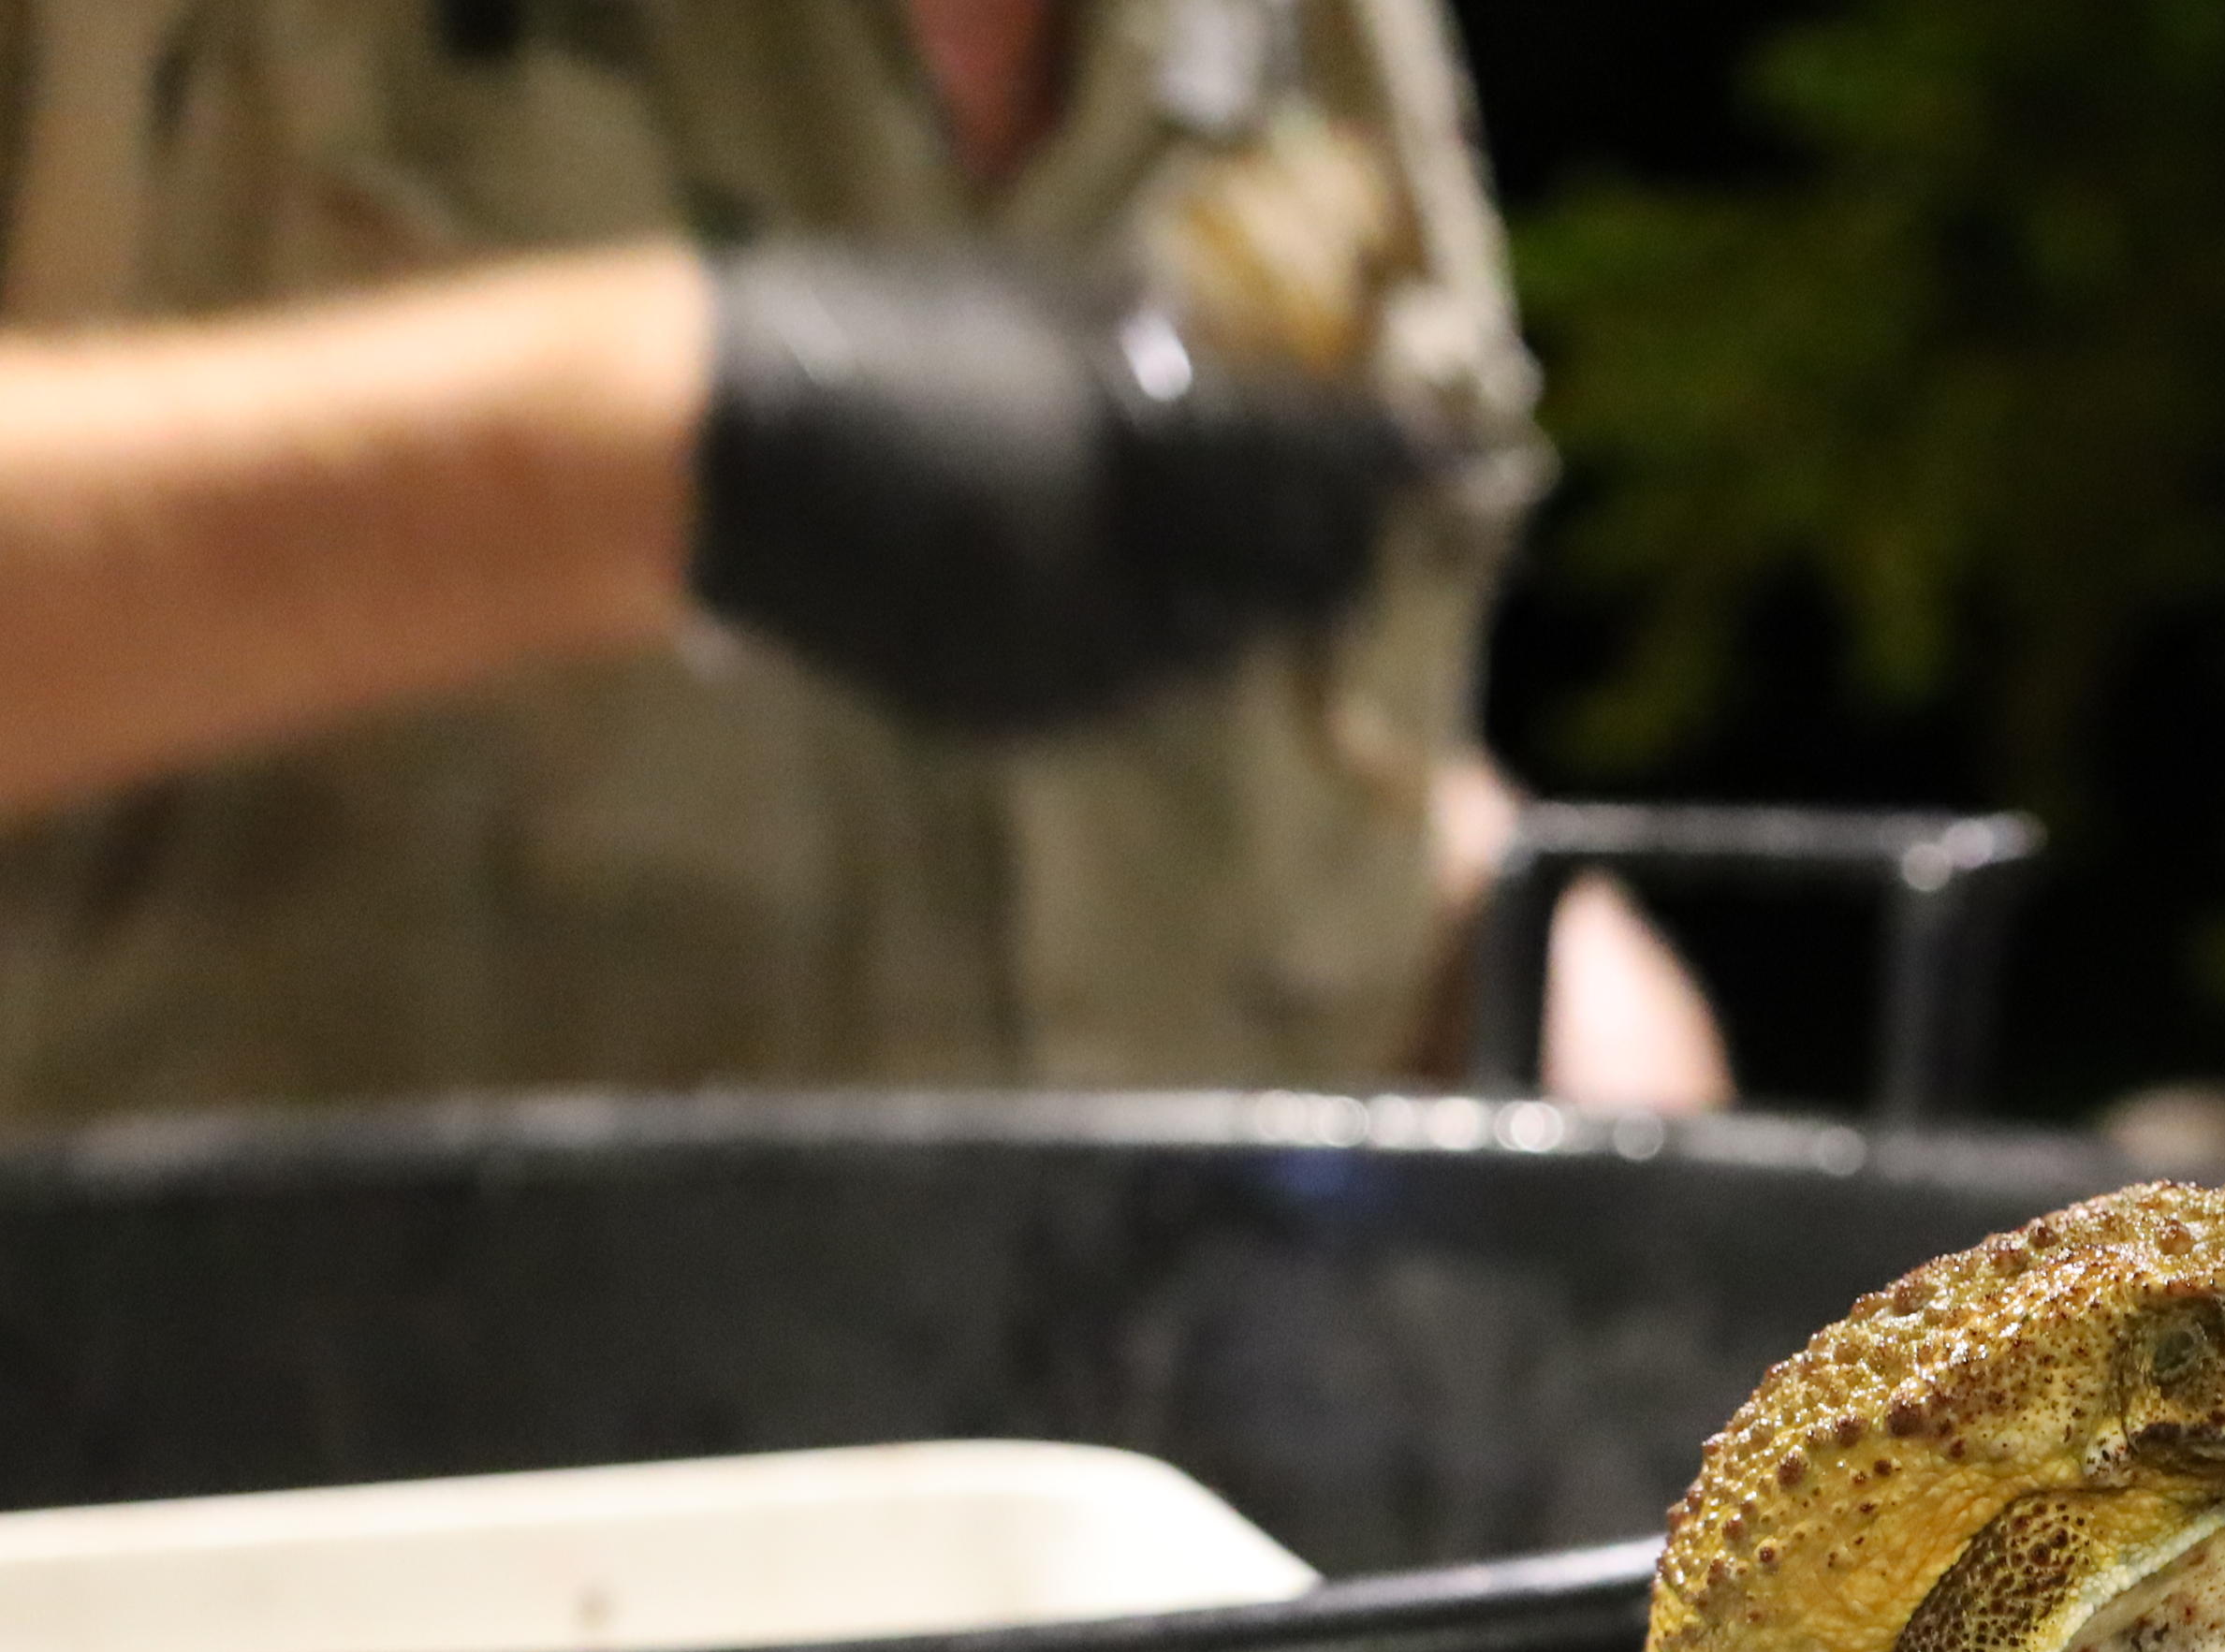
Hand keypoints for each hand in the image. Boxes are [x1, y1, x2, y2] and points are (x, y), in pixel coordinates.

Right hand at [690, 243, 1419, 733]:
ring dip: (1259, 604)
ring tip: (1282, 560)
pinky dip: (1166, 643)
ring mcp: (1062, 659)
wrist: (701, 458)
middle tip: (1375, 519)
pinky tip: (1157, 600)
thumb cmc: (870, 335)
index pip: (1320, 466)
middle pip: (1290, 576)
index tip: (1456, 455)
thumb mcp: (1036, 299)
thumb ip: (1160, 342)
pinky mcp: (1011, 713)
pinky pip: (1131, 685)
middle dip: (1341, 546)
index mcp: (1130, 451)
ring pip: (1220, 648)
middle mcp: (1116, 575)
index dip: (1398, 462)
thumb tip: (1258, 367)